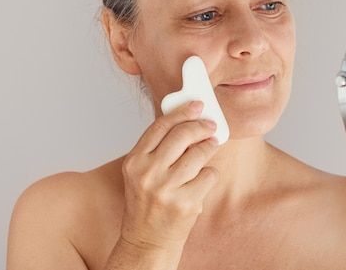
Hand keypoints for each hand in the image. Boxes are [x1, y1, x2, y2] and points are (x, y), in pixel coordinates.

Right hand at [119, 100, 219, 252]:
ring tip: (210, 149)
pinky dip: (210, 174)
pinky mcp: (185, 203)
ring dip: (209, 148)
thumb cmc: (148, 202)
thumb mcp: (142, 171)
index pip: (160, 126)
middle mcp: (147, 173)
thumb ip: (159, 147)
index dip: (181, 111)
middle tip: (211, 126)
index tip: (197, 105)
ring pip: (199, 153)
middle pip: (182, 135)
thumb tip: (189, 121)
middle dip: (201, 126)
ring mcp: (166, 189)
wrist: (146, 240)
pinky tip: (202, 180)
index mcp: (134, 161)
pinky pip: (209, 175)